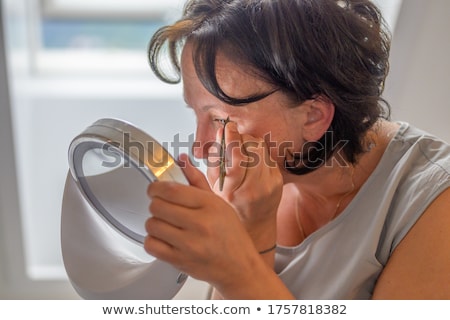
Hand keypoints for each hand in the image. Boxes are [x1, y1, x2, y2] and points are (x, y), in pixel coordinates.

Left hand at [144, 154, 263, 286]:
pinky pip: (151, 245)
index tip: (155, 189)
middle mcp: (200, 223)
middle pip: (157, 206)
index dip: (156, 187)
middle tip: (163, 207)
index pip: (170, 189)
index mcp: (210, 205)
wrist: (239, 268)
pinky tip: (164, 238)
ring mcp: (189, 244)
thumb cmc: (231, 235)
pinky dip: (153, 240)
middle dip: (156, 204)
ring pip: (152, 224)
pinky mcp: (180, 261)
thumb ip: (197, 181)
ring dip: (155, 222)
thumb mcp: (219, 203)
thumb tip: (181, 160)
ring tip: (166, 224)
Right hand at [207, 122, 282, 247]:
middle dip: (241, 137)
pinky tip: (250, 161)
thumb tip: (191, 152)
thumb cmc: (229, 210)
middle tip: (233, 139)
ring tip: (240, 150)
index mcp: (233, 191)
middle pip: (252, 147)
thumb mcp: (209, 193)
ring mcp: (269, 184)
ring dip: (250, 143)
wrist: (255, 227)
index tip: (227, 126)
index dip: (232, 137)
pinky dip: (258, 153)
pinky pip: (268, 155)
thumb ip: (200, 171)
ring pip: (262, 148)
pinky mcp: (278, 180)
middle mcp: (254, 187)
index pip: (237, 156)